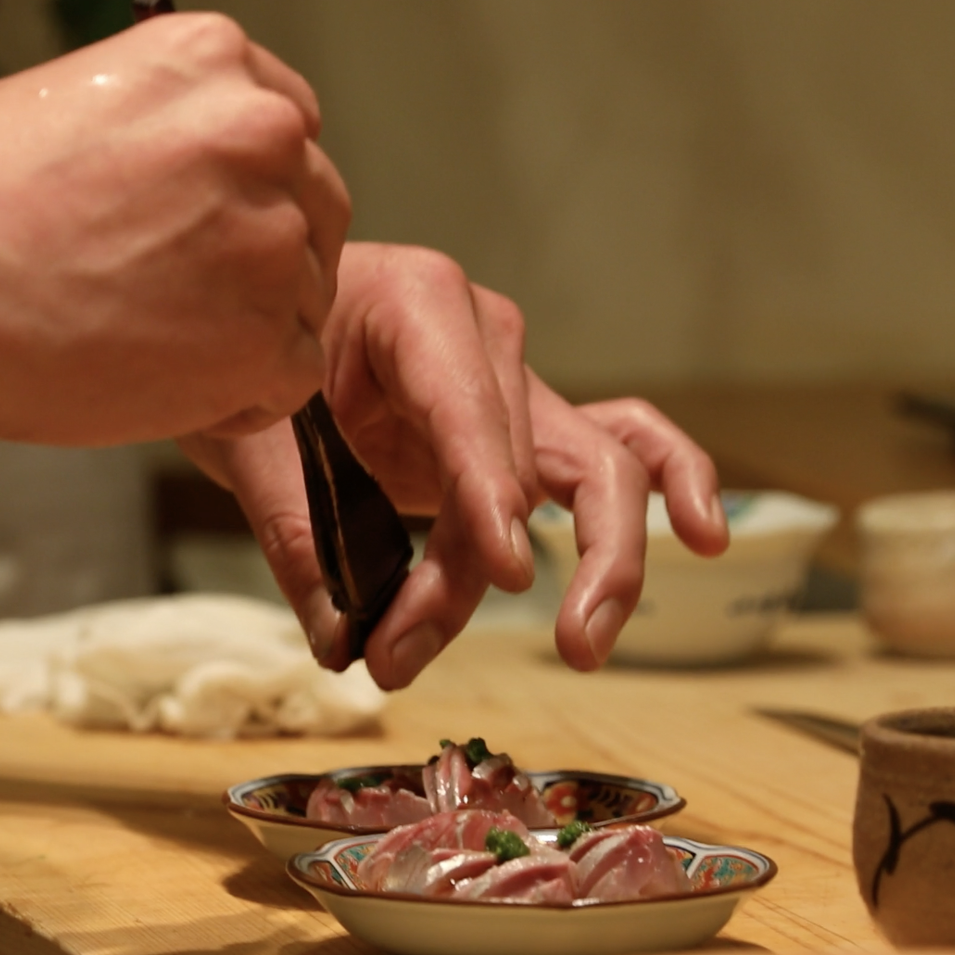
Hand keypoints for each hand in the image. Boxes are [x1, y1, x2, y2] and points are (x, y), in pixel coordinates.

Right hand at [0, 14, 350, 444]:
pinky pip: (292, 375)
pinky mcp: (259, 339)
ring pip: (303, 296)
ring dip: (244, 326)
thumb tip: (185, 180)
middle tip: (175, 296)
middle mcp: (260, 136)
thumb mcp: (74, 104)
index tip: (204, 227)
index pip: (286, 129)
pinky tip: (170, 384)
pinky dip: (241, 393)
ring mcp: (269, 240)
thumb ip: (161, 131)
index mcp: (215, 62)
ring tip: (148, 342)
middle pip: (312, 208)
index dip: (247, 190)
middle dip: (256, 257)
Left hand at [182, 242, 726, 689]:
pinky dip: (674, 484)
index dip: (488, 497)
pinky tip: (707, 535)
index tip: (506, 574)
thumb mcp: (247, 436)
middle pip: (530, 459)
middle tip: (481, 649)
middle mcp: (486, 335)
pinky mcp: (526, 425)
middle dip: (502, 565)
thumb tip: (342, 639)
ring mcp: (516, 380)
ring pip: (597, 468)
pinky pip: (624, 446)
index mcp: (417, 304)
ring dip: (602, 559)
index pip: (467, 411)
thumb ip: (296, 533)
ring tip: (582, 645)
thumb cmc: (247, 359)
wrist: (249, 315)